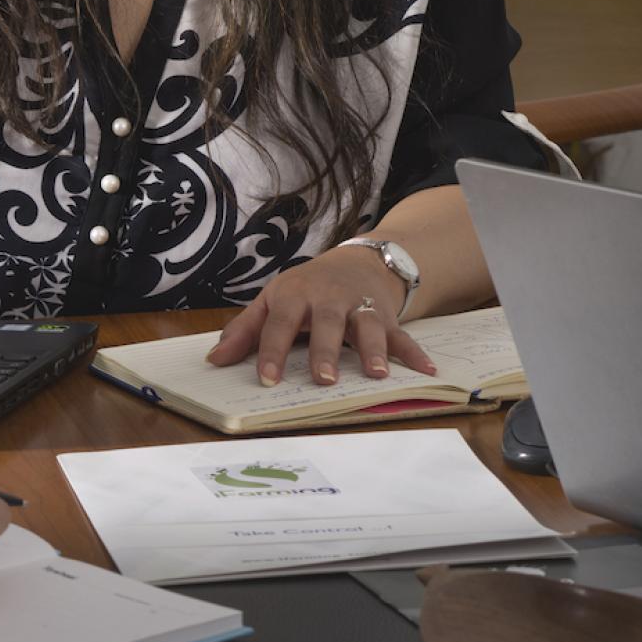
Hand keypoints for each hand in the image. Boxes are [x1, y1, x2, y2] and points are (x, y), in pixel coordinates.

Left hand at [205, 244, 438, 388]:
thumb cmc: (306, 289)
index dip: (271, 351)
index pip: (279, 324)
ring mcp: (360, 307)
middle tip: (324, 378)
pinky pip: (402, 335)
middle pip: (327, 324)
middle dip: (326, 350)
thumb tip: (214, 360)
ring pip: (368, 326)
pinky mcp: (386, 317)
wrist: (355, 261)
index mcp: (295, 296)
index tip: (266, 379)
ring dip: (374, 349)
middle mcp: (329, 300)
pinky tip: (427, 371)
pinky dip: (414, 353)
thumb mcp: (272, 301)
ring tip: (378, 374)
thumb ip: (245, 331)